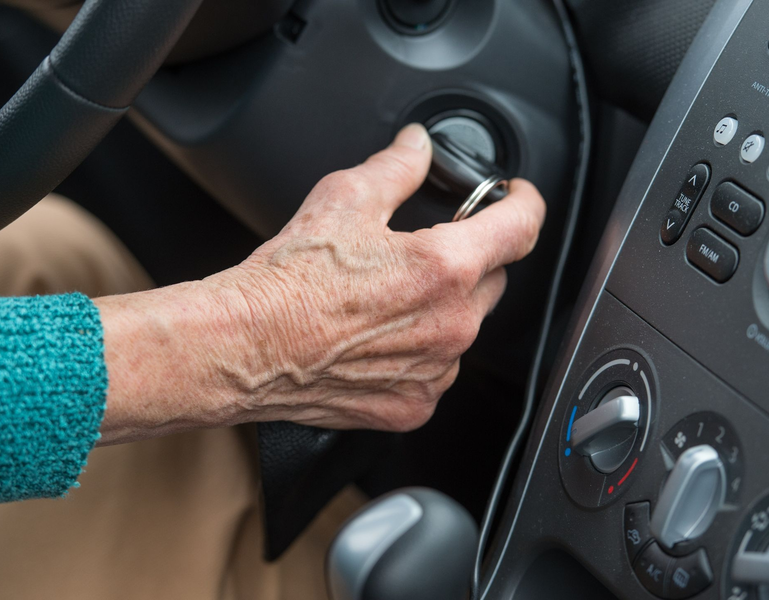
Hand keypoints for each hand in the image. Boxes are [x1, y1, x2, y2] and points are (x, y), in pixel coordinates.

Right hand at [96, 124, 544, 442]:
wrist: (245, 348)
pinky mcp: (413, 405)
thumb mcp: (344, 199)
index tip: (515, 198)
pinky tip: (378, 339)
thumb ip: (397, 166)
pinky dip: (422, 353)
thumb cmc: (287, 283)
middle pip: (492, 279)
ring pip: (465, 327)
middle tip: (419, 252)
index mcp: (444, 267)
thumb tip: (418, 146)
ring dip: (444, 309)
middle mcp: (451, 324)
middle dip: (469, 259)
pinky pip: (438, 370)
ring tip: (386, 301)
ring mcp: (435, 372)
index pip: (521, 227)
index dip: (523, 203)